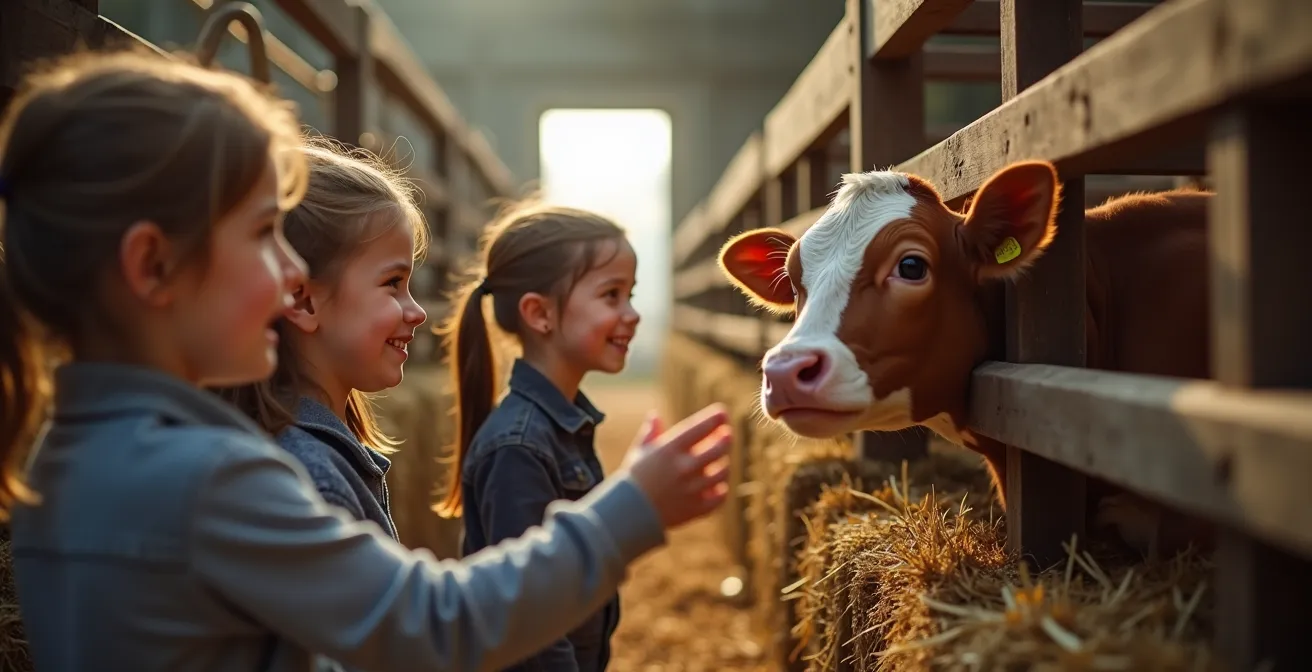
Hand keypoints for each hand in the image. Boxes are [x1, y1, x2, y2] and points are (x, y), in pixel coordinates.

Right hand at [620, 403, 730, 529]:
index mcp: (669, 449)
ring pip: (722, 472)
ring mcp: (692, 489)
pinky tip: (717, 487)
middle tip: (727, 436)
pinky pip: (720, 498)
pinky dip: (721, 491)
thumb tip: (654, 415)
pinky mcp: (695, 508)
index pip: (700, 427)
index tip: (722, 413)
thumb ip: (650, 432)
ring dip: (724, 465)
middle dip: (726, 439)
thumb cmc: (632, 479)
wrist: (626, 514)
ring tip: (721, 463)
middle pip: (719, 448)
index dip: (715, 418)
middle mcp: (684, 467)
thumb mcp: (639, 452)